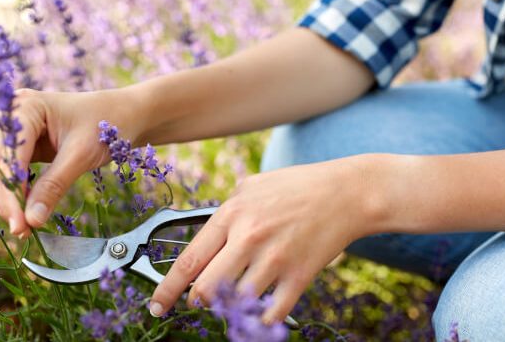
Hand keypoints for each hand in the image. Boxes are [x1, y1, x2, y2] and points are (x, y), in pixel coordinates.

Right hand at [0, 88, 144, 237]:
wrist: (126, 115)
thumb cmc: (108, 125)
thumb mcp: (81, 155)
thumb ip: (54, 186)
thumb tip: (31, 221)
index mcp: (25, 107)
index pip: (5, 156)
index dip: (9, 192)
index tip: (20, 223)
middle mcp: (12, 116)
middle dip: (3, 198)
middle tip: (22, 230)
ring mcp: (15, 132)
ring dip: (4, 199)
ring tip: (24, 226)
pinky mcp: (23, 147)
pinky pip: (7, 174)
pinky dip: (14, 194)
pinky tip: (27, 212)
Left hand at [149, 155, 393, 322]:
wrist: (348, 193)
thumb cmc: (299, 186)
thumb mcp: (254, 185)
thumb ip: (227, 210)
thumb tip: (206, 235)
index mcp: (232, 215)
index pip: (189, 260)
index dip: (167, 289)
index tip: (156, 306)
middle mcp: (249, 238)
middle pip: (206, 289)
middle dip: (198, 301)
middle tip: (202, 301)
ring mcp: (275, 259)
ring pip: (236, 304)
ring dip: (232, 309)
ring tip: (238, 299)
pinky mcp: (299, 276)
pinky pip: (271, 314)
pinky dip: (261, 320)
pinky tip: (262, 312)